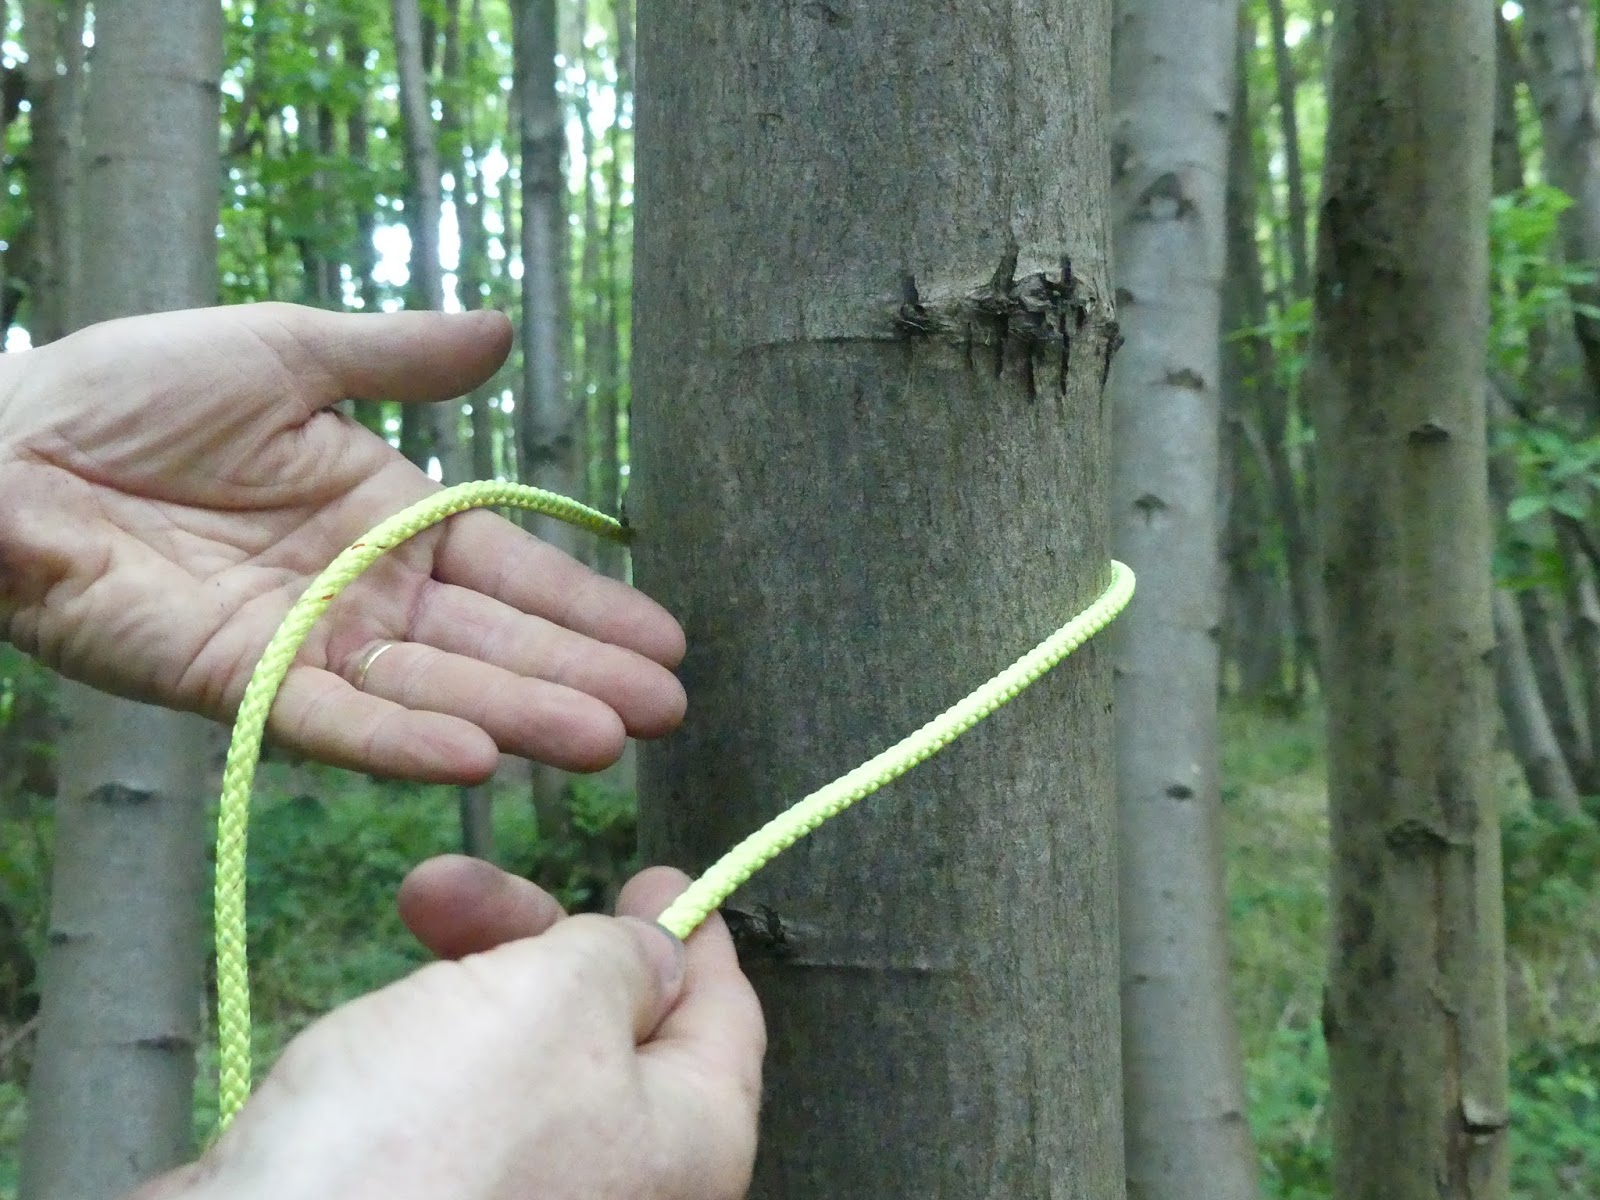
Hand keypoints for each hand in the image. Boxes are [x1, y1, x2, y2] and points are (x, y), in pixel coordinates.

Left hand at [0, 304, 685, 779]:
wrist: (5, 442)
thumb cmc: (132, 390)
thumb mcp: (286, 354)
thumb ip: (398, 356)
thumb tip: (501, 331)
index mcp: (388, 521)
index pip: (512, 573)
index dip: (589, 606)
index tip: (669, 639)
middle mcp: (365, 596)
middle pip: (492, 646)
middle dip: (581, 676)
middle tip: (666, 711)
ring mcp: (308, 648)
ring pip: (432, 694)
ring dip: (517, 718)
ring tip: (604, 741)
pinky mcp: (239, 688)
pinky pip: (333, 723)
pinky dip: (401, 745)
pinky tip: (476, 760)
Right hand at [130, 861, 764, 1199]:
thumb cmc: (438, 1133)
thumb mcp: (559, 1002)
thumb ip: (624, 960)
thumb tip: (663, 959)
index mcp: (692, 1143)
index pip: (725, 1020)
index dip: (692, 936)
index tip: (658, 877)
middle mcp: (625, 1187)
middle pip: (612, 1028)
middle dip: (537, 936)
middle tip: (457, 885)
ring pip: (524, 1057)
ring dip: (470, 973)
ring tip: (408, 915)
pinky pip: (457, 1109)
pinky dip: (425, 1047)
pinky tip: (375, 1028)